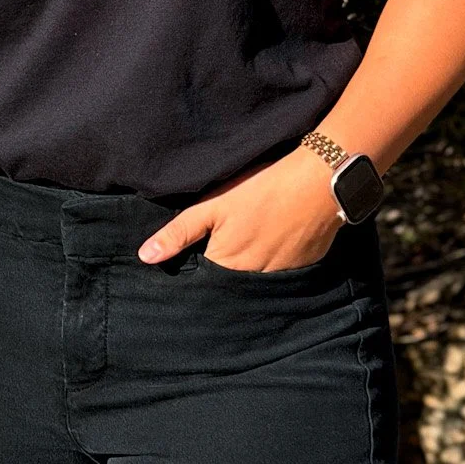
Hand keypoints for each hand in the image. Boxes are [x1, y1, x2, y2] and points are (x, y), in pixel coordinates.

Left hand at [139, 148, 342, 272]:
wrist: (319, 182)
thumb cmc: (263, 188)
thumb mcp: (214, 204)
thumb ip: (179, 232)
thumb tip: (145, 257)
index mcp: (225, 265)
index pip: (202, 278)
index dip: (198, 264)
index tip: (201, 249)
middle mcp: (251, 279)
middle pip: (229, 281)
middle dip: (223, 269)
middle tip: (232, 238)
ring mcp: (279, 277)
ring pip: (255, 279)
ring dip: (251, 266)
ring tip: (255, 237)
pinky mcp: (302, 268)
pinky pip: (281, 273)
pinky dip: (276, 262)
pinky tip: (278, 239)